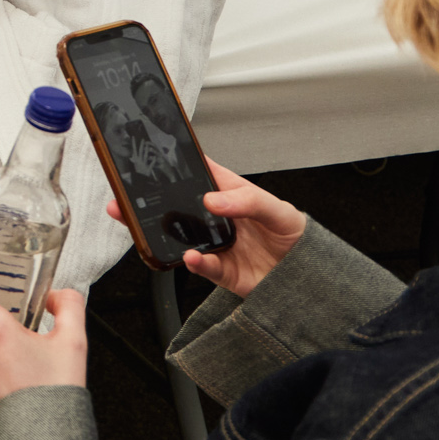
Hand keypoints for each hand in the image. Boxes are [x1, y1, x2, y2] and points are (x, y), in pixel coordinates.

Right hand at [111, 157, 303, 298]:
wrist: (309, 279)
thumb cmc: (295, 236)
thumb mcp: (278, 210)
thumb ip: (248, 201)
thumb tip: (215, 199)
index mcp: (229, 194)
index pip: (198, 174)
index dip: (176, 166)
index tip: (153, 160)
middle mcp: (216, 218)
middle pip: (177, 207)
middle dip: (151, 202)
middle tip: (129, 197)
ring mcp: (214, 244)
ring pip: (179, 237)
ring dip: (159, 233)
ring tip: (149, 228)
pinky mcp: (219, 270)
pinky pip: (201, 266)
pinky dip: (195, 263)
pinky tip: (193, 257)